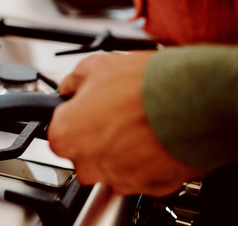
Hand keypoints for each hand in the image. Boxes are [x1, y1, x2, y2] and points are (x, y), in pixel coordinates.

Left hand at [48, 51, 202, 196]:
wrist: (193, 101)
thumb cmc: (144, 85)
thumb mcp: (94, 66)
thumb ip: (72, 83)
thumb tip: (69, 88)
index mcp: (65, 135)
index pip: (59, 130)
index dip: (76, 116)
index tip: (87, 109)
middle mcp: (86, 163)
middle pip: (84, 152)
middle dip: (97, 135)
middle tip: (117, 113)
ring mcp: (117, 178)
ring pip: (111, 165)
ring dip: (121, 148)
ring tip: (139, 123)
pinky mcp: (147, 187)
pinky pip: (139, 174)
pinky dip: (145, 160)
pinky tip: (154, 137)